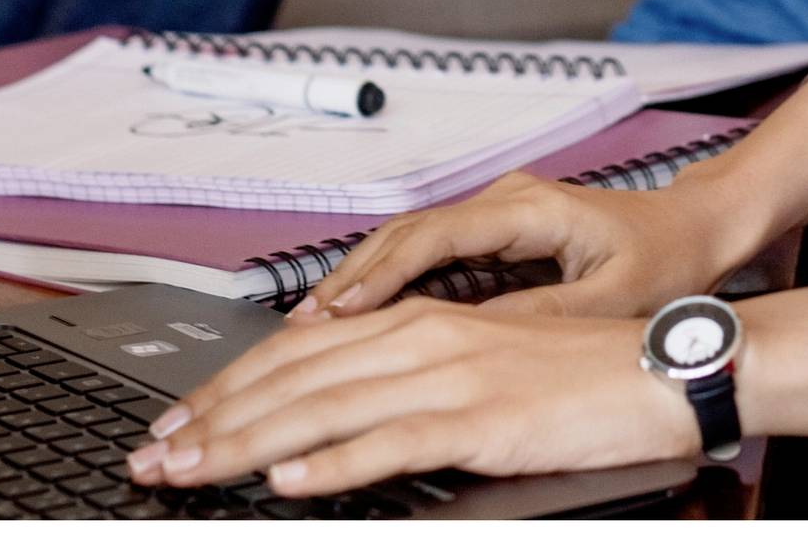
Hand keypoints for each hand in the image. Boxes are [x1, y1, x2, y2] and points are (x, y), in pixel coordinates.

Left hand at [124, 299, 695, 497]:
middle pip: (292, 381)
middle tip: (152, 458)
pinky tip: (290, 484)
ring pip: (323, 410)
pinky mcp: (480, 420)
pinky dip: (333, 466)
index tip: (173, 425)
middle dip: (211, 422)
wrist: (655, 369)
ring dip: (246, 446)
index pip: (296, 356)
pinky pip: (392, 444)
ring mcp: (450, 377)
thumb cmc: (573, 378)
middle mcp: (422, 338)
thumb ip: (406, 383)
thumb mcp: (477, 365)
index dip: (225, 391)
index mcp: (417, 322)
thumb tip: (331, 419)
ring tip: (192, 472)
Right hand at [300, 169, 752, 323]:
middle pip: (407, 234)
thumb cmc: (669, 258)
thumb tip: (473, 339)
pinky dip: (389, 280)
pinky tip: (359, 315)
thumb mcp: (614, 298)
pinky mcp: (500, 230)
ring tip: (312, 325)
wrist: (700, 226)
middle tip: (300, 327)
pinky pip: (430, 253)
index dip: (380, 275)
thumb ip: (543, 314)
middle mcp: (506, 199)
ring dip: (362, 279)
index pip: (435, 237)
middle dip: (351, 279)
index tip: (339, 313)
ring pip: (411, 241)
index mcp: (531, 208)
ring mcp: (500, 211)